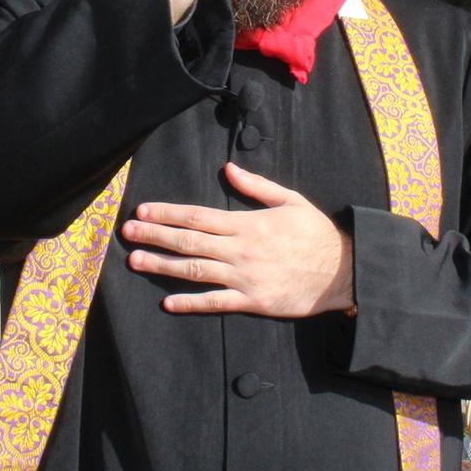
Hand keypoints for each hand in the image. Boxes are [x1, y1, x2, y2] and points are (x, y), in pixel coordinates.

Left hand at [121, 162, 351, 317]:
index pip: (197, 216)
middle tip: (127, 233)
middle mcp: (240, 249)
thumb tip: (229, 168)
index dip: (167, 213)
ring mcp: (244, 277)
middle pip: (188, 241)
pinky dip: (190, 302)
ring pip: (195, 271)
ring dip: (162, 266)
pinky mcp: (253, 301)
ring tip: (136, 262)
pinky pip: (216, 302)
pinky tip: (168, 302)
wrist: (343, 271)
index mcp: (247, 223)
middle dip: (154, 236)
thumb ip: (256, 186)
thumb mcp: (290, 200)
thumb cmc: (316, 233)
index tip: (143, 211)